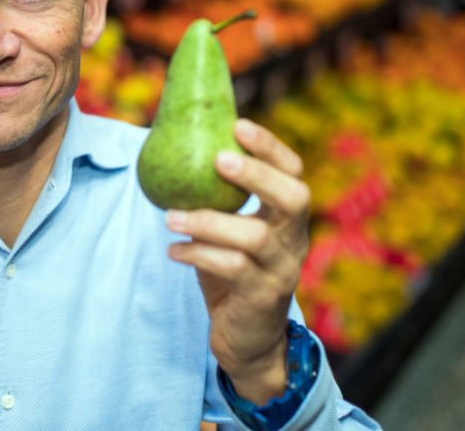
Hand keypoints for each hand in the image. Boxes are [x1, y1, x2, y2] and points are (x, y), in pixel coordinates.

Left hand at [164, 118, 309, 404]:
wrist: (248, 338)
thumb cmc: (233, 272)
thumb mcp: (230, 232)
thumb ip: (216, 201)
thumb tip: (175, 150)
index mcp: (287, 218)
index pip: (293, 173)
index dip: (271, 148)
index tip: (238, 125)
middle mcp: (293, 240)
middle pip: (294, 197)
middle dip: (257, 174)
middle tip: (218, 159)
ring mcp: (282, 269)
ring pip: (253, 235)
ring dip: (206, 220)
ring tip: (170, 216)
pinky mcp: (263, 297)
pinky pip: (231, 268)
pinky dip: (197, 254)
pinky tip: (173, 251)